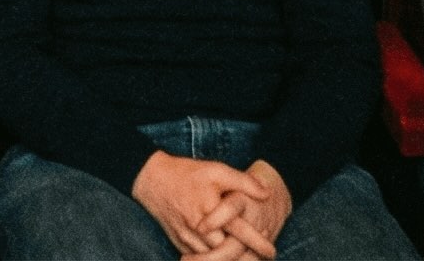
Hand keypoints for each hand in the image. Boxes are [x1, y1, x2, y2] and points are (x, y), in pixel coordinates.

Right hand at [130, 152, 267, 257]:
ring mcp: (188, 240)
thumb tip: (267, 193)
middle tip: (262, 259)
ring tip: (246, 260)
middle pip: (228, 253)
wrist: (151, 180)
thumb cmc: (186, 174)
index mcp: (211, 210)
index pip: (240, 232)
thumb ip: (242, 181)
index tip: (272, 250)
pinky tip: (225, 258)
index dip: (258, 243)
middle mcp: (199, 229)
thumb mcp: (215, 170)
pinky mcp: (180, 246)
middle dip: (246, 259)